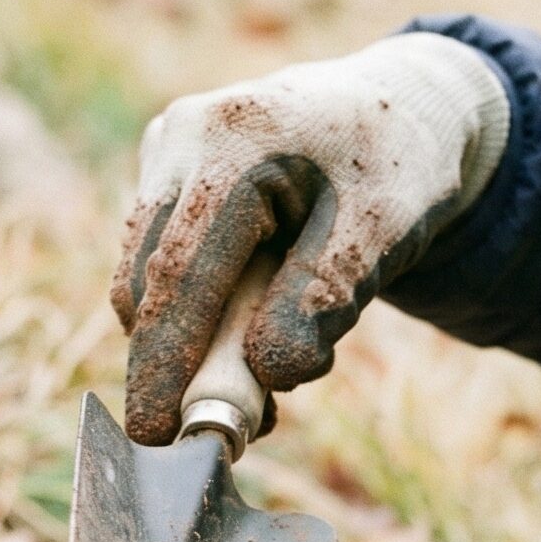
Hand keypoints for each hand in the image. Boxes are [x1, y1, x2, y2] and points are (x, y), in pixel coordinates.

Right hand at [110, 33, 508, 444]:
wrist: (394, 110)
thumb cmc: (394, 170)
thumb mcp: (384, 231)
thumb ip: (326, 296)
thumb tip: (271, 373)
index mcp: (237, 140)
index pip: (181, 270)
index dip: (164, 359)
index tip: (154, 432)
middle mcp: (185, 136)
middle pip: (148, 278)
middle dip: (175, 365)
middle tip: (226, 429)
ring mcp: (168, 150)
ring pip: (146, 276)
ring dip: (188, 344)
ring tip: (262, 389)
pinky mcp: (166, 173)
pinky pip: (162, 260)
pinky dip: (196, 314)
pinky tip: (249, 340)